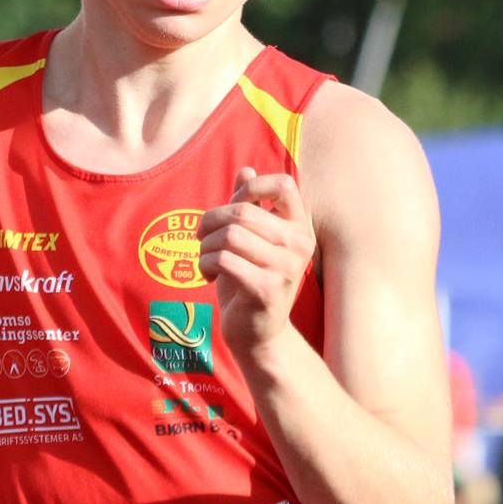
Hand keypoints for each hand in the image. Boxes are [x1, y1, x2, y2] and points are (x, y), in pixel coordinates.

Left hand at [198, 166, 314, 365]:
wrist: (257, 334)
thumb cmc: (250, 280)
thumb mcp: (250, 239)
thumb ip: (250, 205)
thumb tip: (245, 169)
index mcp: (300, 227)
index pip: (284, 184)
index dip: (251, 188)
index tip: (233, 208)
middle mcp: (299, 245)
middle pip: (243, 211)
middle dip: (211, 221)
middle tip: (202, 238)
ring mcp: (286, 268)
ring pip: (230, 235)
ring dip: (206, 246)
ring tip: (206, 259)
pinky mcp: (267, 290)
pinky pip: (224, 260)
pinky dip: (205, 264)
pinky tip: (208, 274)